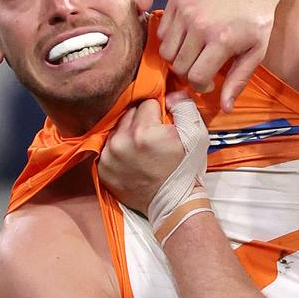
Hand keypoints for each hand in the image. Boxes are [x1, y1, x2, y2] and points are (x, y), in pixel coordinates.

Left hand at [98, 92, 208, 214]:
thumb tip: (171, 93)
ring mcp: (109, 156)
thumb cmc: (186, 168)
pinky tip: (131, 159)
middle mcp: (121, 141)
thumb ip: (183, 107)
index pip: (146, 102)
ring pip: (117, 129)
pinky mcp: (102, 169)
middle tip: (153, 137)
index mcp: (144, 131)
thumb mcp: (196, 134)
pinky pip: (108, 147)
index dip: (158, 111)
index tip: (163, 125)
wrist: (174, 203)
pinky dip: (118, 149)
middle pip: (129, 113)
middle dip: (141, 120)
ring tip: (142, 148)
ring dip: (128, 134)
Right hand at [159, 0, 277, 112]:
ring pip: (166, 50)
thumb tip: (225, 108)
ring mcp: (185, 9)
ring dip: (177, 57)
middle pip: (178, 66)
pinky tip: (188, 35)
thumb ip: (238, 80)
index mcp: (221, 39)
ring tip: (193, 52)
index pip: (195, 76)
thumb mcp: (256, 50)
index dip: (201, 85)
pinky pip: (162, 31)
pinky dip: (171, 38)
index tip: (208, 82)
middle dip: (189, 72)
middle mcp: (199, 24)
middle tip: (201, 67)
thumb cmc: (257, 15)